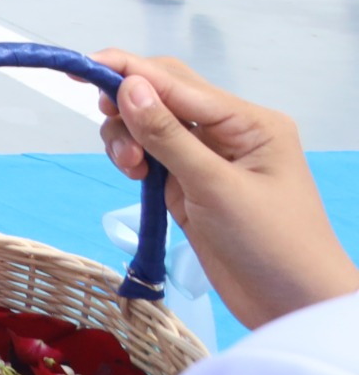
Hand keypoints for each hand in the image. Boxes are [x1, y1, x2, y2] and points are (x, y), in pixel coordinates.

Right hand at [89, 50, 358, 327]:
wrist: (293, 306)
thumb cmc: (270, 243)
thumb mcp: (215, 186)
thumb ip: (168, 135)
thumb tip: (127, 85)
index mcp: (248, 121)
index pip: (177, 82)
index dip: (128, 71)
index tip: (82, 68)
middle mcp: (228, 131)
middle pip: (162, 96)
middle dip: (127, 107)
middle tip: (114, 137)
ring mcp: (208, 158)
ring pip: (150, 124)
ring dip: (127, 136)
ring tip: (130, 168)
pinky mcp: (190, 185)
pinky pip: (151, 154)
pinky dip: (133, 157)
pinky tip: (133, 174)